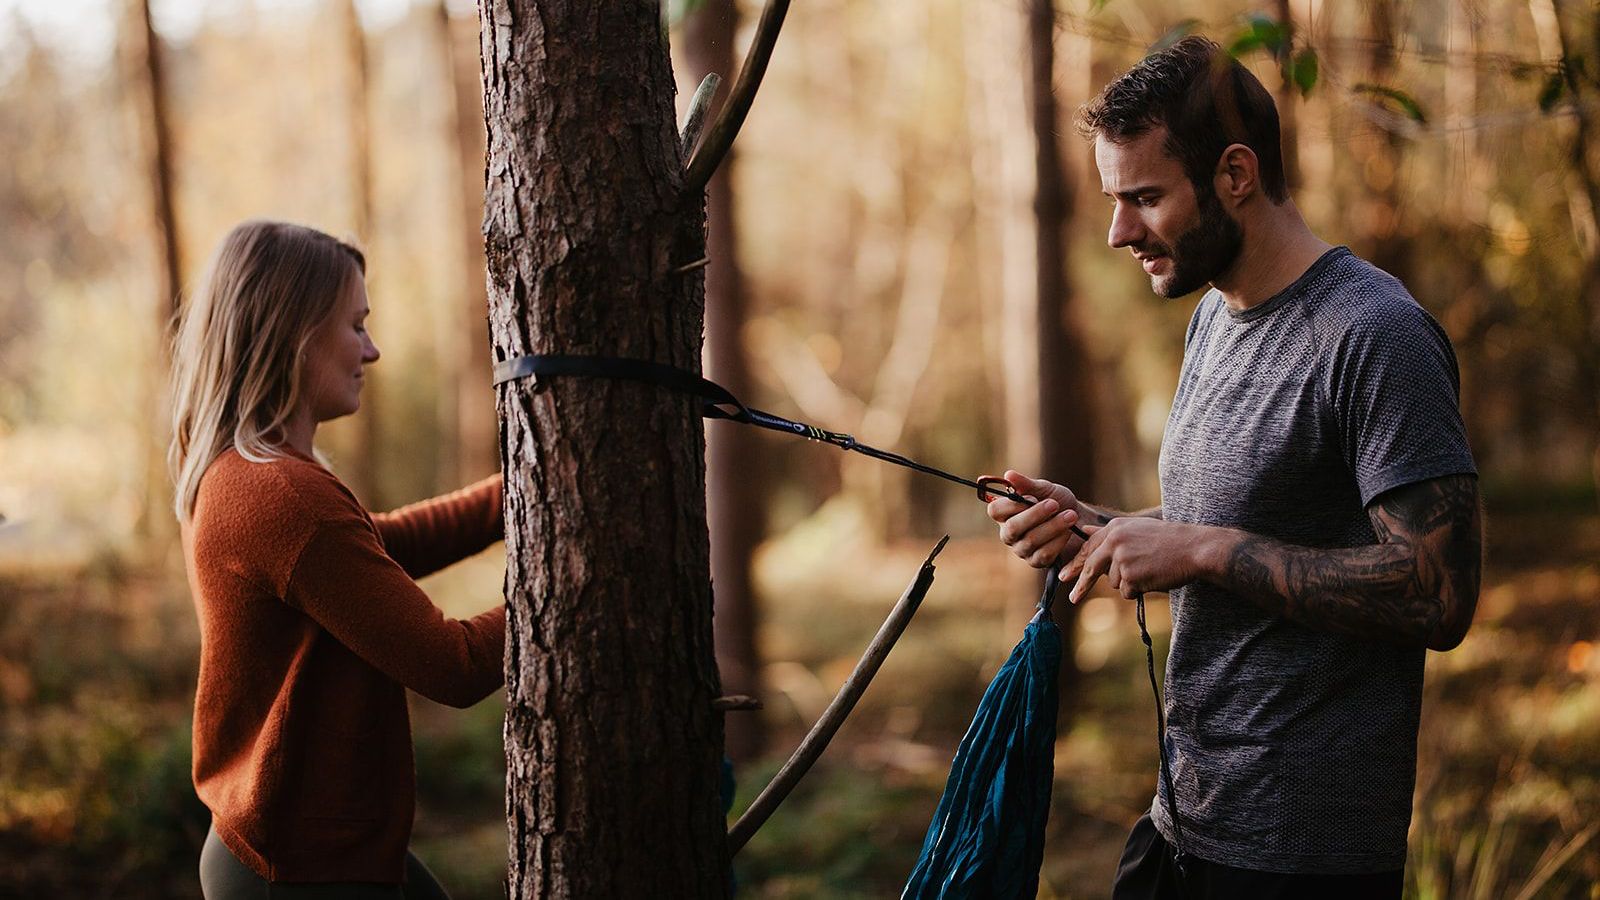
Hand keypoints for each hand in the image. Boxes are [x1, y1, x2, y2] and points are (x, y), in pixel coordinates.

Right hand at [985, 470, 1085, 568]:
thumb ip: (1027, 484)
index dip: (1011, 504)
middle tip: (1055, 504)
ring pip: (1031, 541)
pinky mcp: (1037, 562)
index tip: (1032, 497)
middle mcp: (1009, 533)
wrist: (1080, 520)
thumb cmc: (1057, 502)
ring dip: (1053, 526)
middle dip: (1036, 515)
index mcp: (1005, 513)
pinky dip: (1059, 541)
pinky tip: (1070, 531)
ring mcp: (1022, 549)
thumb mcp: (1045, 489)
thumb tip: (1008, 475)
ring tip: (1071, 515)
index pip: (995, 510)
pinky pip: (1045, 553)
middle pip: (1013, 528)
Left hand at [1062, 518, 1217, 603]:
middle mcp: (1115, 542)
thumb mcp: (1136, 528)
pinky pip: (1127, 591)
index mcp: (1115, 528)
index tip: (1064, 575)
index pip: (1088, 548)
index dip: (1075, 563)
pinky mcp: (1131, 576)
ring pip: (1114, 582)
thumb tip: (1085, 531)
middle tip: (1072, 597)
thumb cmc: (1168, 539)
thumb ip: (1110, 532)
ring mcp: (1122, 559)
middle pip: (1091, 567)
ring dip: (1128, 582)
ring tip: (1148, 570)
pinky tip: (1152, 578)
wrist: (1193, 548)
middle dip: (1081, 584)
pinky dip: (1138, 590)